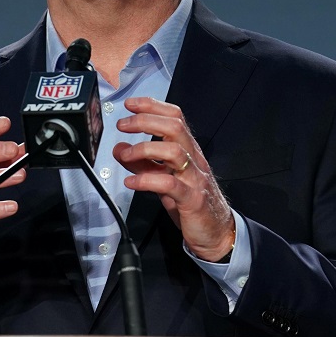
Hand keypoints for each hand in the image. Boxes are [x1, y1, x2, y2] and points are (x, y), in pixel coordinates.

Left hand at [112, 97, 234, 261]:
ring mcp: (195, 178)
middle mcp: (194, 159)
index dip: (152, 106)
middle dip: (145, 121)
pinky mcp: (192, 199)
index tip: (131, 104)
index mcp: (188, 150)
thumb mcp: (162, 178)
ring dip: (145, 148)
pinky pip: (170, 184)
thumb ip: (141, 163)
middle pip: (174, 128)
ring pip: (174, 151)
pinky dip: (147, 181)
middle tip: (123, 125)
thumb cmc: (191, 202)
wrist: (216, 232)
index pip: (175, 117)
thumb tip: (119, 148)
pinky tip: (131, 182)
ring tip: (125, 154)